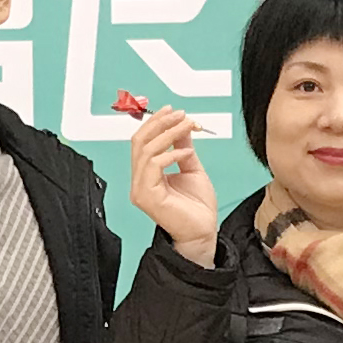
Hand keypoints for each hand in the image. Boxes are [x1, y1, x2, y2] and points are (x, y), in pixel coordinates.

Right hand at [124, 103, 219, 264]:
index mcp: (146, 174)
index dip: (155, 122)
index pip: (142, 141)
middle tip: (180, 114)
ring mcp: (141, 190)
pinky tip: (187, 153)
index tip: (173, 111)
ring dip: (169, 134)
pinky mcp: (148, 197)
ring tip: (187, 127)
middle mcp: (139, 181)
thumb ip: (183, 147)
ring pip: (146, 150)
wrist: (202, 232)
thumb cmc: (197, 209)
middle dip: (160, 123)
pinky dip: (171, 154)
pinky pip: (154, 166)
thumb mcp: (191, 168)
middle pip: (139, 142)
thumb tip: (182, 127)